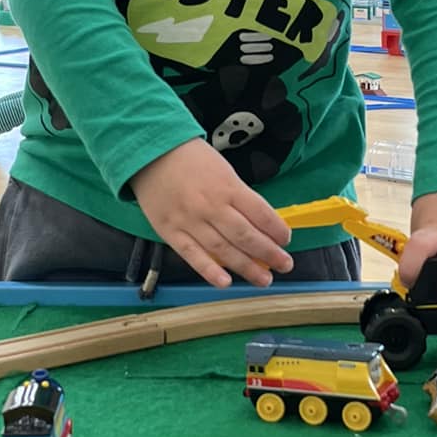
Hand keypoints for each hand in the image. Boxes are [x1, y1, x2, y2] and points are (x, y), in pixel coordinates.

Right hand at [132, 138, 294, 289]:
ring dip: (246, 267)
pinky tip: (225, 283)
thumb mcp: (223, 170)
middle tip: (284, 265)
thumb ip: (239, 196)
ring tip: (263, 279)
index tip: (286, 240)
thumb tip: (259, 223)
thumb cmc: (191, 159)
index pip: (261, 213)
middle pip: (246, 236)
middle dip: (269, 253)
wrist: (151, 153)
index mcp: (228, 187)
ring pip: (223, 250)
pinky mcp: (170, 232)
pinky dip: (209, 271)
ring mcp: (190, 221)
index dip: (277, 230)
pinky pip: (192, 255)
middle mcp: (211, 206)